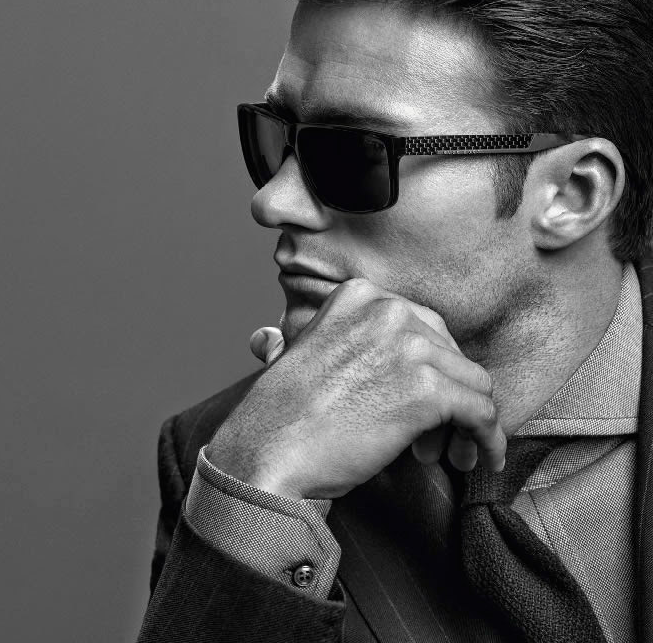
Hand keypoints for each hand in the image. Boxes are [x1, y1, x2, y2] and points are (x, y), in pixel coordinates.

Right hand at [248, 324, 472, 469]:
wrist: (267, 449)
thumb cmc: (280, 413)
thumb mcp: (295, 353)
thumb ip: (321, 341)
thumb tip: (284, 342)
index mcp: (360, 296)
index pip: (422, 329)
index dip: (425, 370)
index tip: (418, 403)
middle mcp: (389, 310)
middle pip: (450, 354)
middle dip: (447, 396)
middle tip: (433, 437)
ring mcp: (410, 347)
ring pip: (473, 382)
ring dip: (466, 422)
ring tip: (447, 453)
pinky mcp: (427, 391)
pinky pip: (482, 412)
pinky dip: (488, 439)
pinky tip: (482, 458)